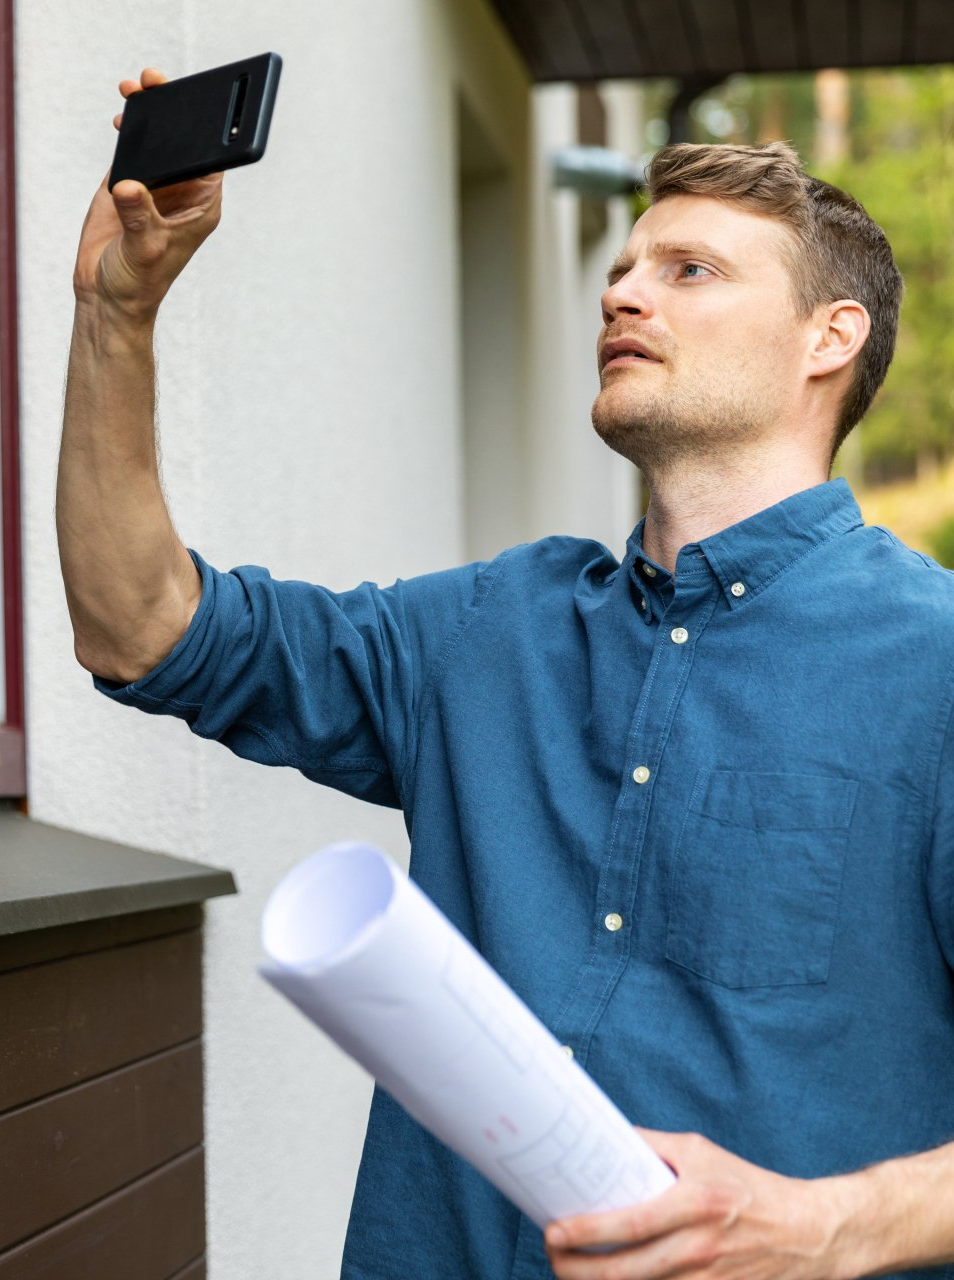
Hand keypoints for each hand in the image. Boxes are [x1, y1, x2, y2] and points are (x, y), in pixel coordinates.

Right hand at [73, 68, 221, 320]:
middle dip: (173, 109)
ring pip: (158, 140)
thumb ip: (139, 215)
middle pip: (184, 140)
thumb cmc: (139, 282)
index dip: (209, 127)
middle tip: (156, 82)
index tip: (200, 100)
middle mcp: (183, 192)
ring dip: (148, 113)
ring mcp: (155, 186)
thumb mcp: (145, 249)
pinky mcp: (128, 183)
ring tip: (134, 90)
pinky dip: (128, 129)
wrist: (107, 294)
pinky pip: (133, 147)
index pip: (212, 158)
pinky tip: (123, 113)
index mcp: (202, 206)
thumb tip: (130, 186)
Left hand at [544, 1130, 852, 1279]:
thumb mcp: (701, 1153)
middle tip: (553, 1255)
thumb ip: (653, 1146)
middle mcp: (701, 1247)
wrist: (808, 1232)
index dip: (587, 1231)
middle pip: (625, 1272)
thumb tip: (603, 1135)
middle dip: (577, 1269)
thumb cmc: (747, 1186)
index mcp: (697, 1202)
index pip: (631, 1223)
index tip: (553, 1230)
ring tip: (571, 1270)